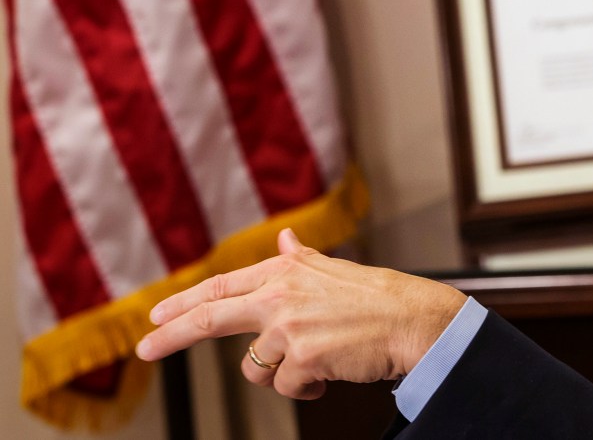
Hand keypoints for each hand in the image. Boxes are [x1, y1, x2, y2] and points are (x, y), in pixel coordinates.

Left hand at [135, 228, 466, 399]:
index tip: (158, 315)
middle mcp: (280, 296)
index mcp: (285, 273)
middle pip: (211, 317)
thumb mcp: (333, 270)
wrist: (413, 320)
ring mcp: (288, 327)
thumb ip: (301, 259)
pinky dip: (309, 387)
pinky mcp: (302, 358)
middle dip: (172, 335)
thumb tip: (285, 239)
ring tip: (319, 358)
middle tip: (145, 349)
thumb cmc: (380, 297)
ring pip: (258, 367)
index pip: (223, 286)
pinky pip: (288, 387)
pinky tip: (331, 372)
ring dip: (283, 371)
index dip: (186, 301)